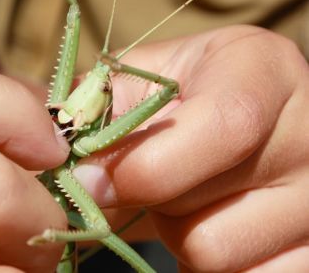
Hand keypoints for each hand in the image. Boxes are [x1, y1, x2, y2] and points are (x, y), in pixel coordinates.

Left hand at [73, 25, 308, 271]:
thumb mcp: (142, 80)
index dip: (144, 167)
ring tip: (183, 197)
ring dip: (177, 234)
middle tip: (147, 179)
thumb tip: (60, 156)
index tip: (90, 181)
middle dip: (153, 203)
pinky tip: (207, 221)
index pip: (224, 126)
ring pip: (216, 255)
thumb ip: (100, 107)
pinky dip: (202, 261)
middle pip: (207, 211)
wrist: (233, 114)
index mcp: (265, 69)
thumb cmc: (178, 93)